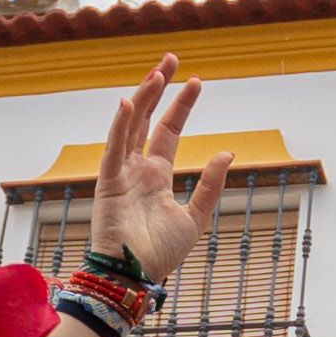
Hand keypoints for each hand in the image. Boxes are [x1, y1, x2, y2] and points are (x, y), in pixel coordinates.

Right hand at [93, 55, 227, 285]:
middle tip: (171, 59)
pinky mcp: (107, 184)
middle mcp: (137, 169)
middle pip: (147, 118)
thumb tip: (227, 152)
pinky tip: (128, 103)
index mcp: (156, 176)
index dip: (181, 105)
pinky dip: (119, 126)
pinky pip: (113, 149)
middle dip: (158, 88)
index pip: (168, 131)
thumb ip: (211, 184)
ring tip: (158, 71)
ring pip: (130, 126)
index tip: (196, 81)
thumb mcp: (196, 216)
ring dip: (142, 98)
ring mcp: (120, 173)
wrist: (135, 277)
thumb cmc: (161, 253)